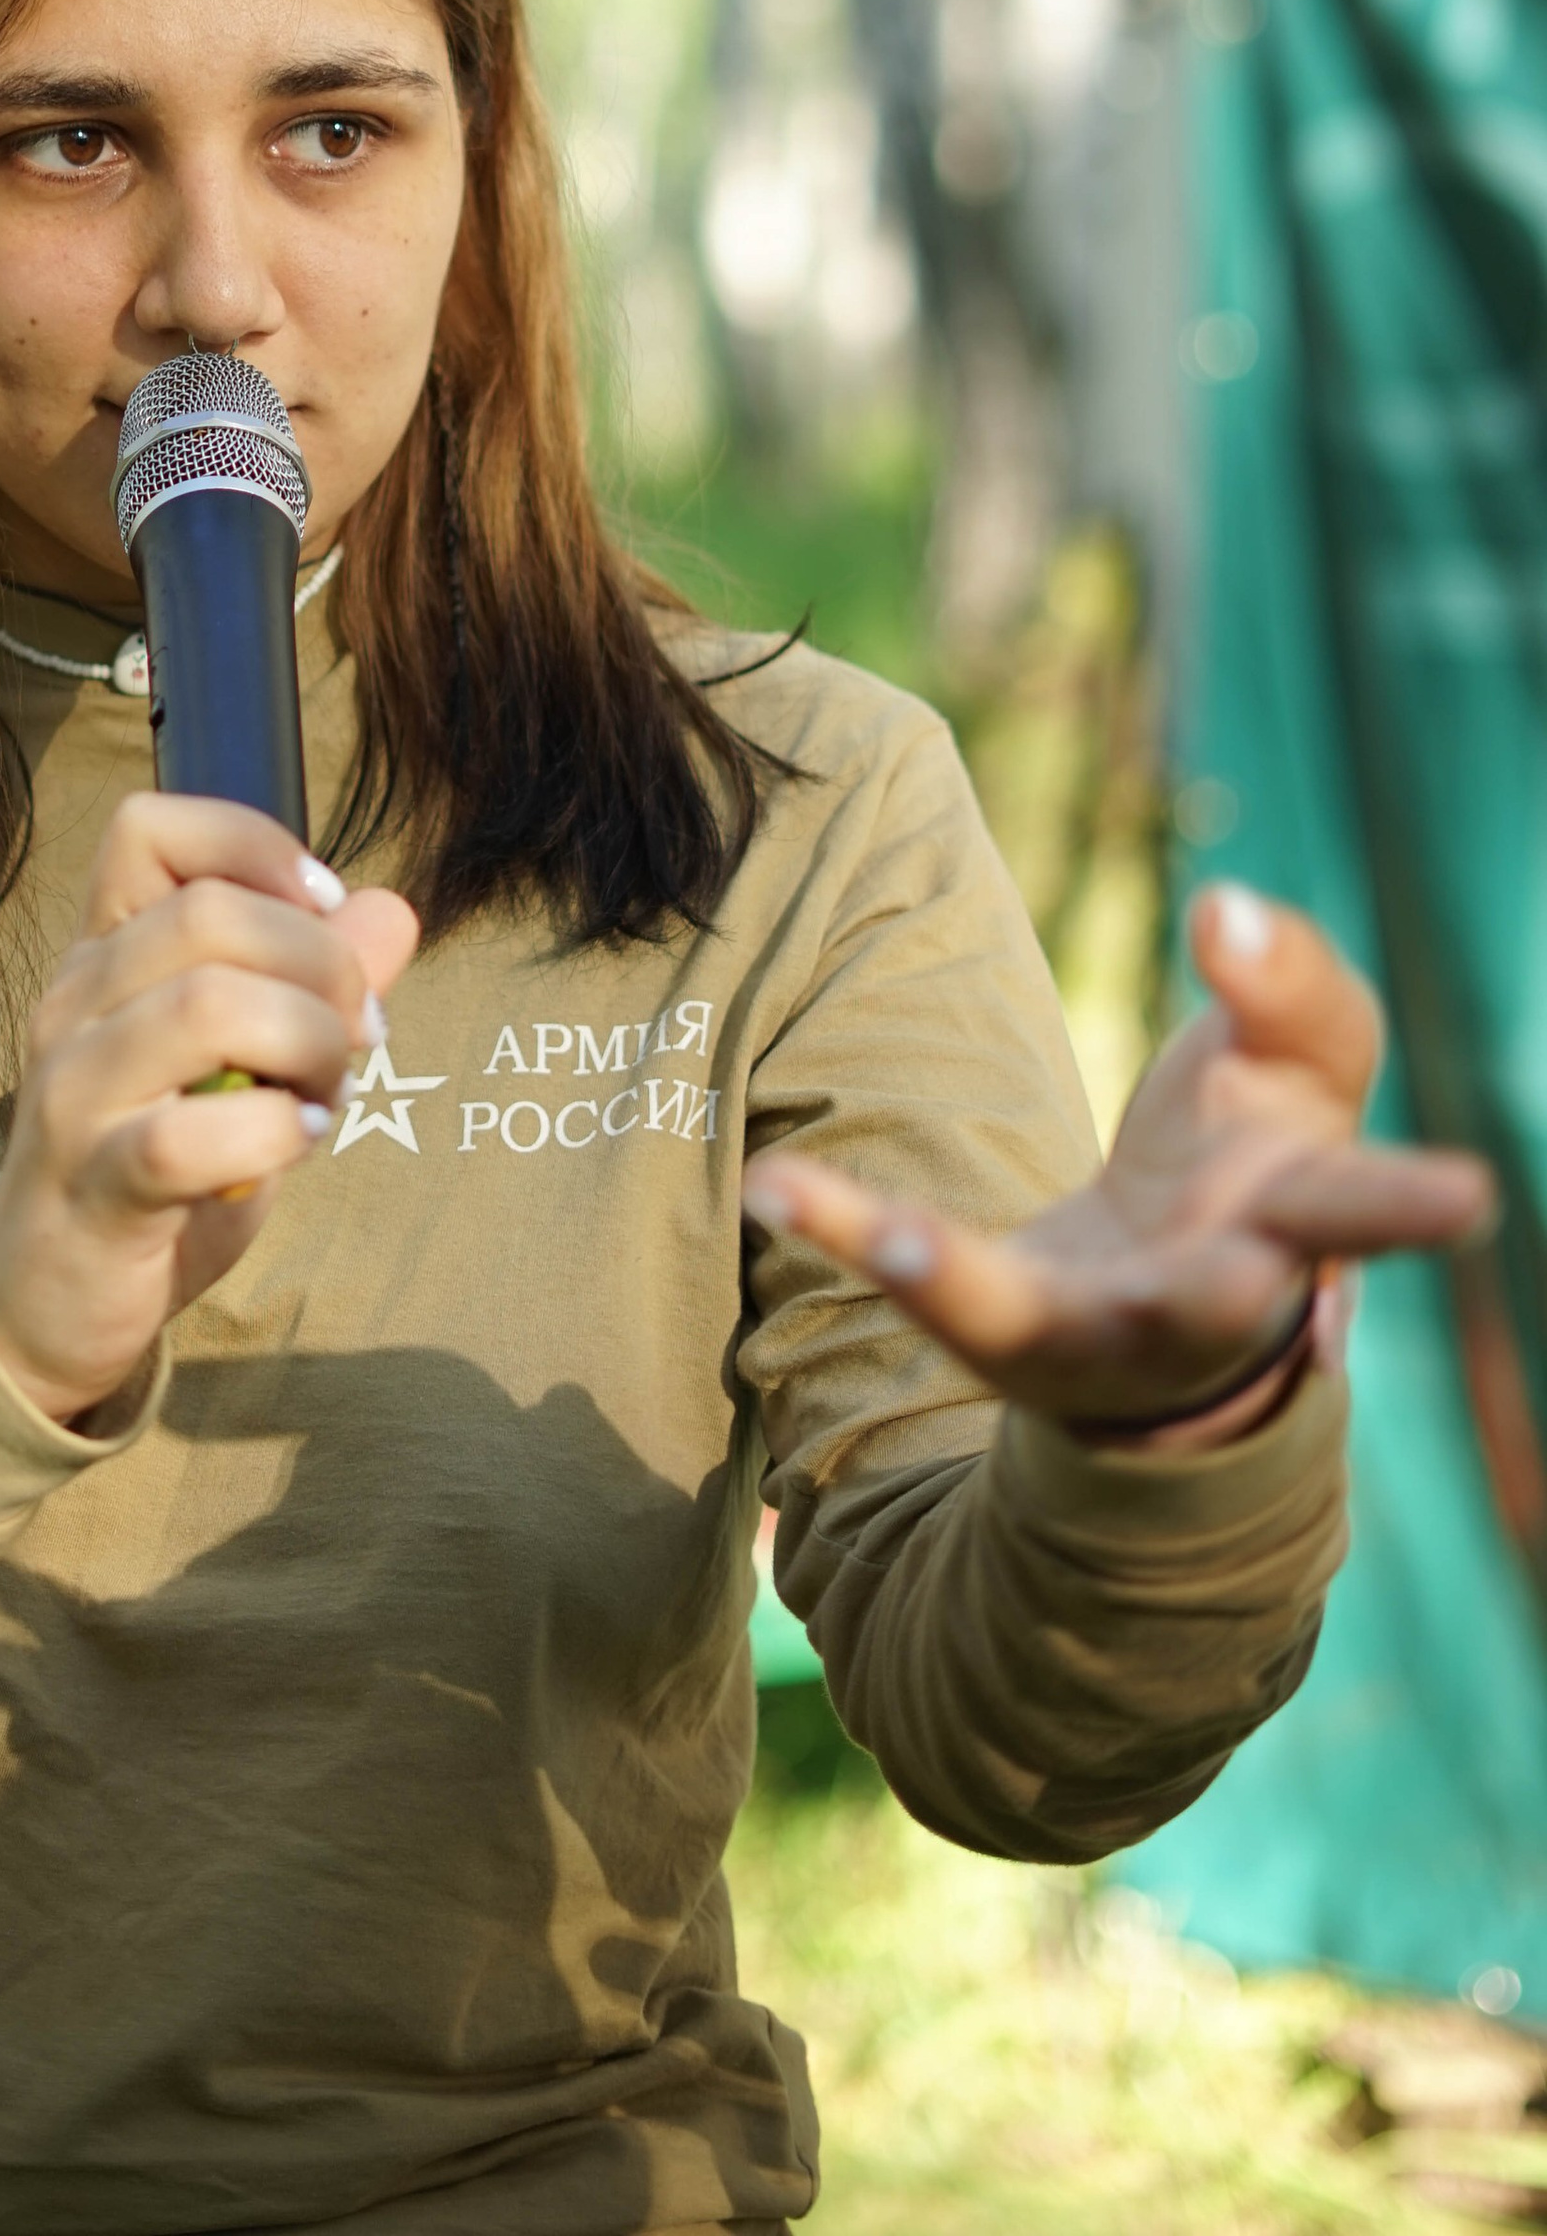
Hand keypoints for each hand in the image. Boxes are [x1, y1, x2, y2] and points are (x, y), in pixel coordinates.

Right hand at [0, 795, 419, 1423]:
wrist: (51, 1300)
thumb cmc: (156, 1161)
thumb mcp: (240, 1059)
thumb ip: (313, 981)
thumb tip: (393, 911)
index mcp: (103, 953)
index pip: (148, 828)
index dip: (254, 843)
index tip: (324, 906)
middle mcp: (73, 1004)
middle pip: (208, 913)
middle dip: (321, 962)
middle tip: (361, 1029)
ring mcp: (74, 1094)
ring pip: (206, 1005)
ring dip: (308, 1041)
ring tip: (329, 1089)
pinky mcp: (95, 1186)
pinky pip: (190, 1135)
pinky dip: (273, 1130)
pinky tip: (299, 1141)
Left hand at [744, 882, 1495, 1448]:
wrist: (1176, 1328)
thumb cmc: (1256, 1161)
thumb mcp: (1296, 1064)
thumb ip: (1289, 982)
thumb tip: (1228, 909)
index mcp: (1300, 1219)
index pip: (1362, 1202)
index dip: (1408, 1203)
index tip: (1465, 1196)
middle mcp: (1212, 1297)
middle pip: (1232, 1304)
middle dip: (1230, 1297)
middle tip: (1250, 1284)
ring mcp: (1101, 1331)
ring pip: (1032, 1321)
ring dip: (958, 1280)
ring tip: (888, 1240)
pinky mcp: (1008, 1332)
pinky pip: (928, 1283)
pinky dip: (856, 1232)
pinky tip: (777, 1182)